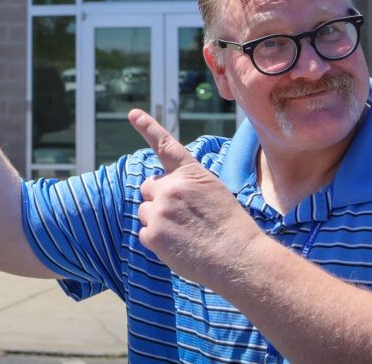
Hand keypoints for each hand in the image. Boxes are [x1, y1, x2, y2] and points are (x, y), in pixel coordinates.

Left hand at [129, 109, 263, 285]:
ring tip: (185, 233)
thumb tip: (161, 192)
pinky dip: (158, 242)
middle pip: (149, 187)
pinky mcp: (152, 235)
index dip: (148, 127)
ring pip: (145, 211)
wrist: (238, 258)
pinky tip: (180, 247)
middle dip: (158, 198)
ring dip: (158, 220)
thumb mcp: (213, 192)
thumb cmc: (230, 227)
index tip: (133, 114)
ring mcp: (160, 211)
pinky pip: (145, 234)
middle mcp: (171, 187)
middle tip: (182, 216)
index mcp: (191, 174)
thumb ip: (186, 185)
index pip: (166, 145)